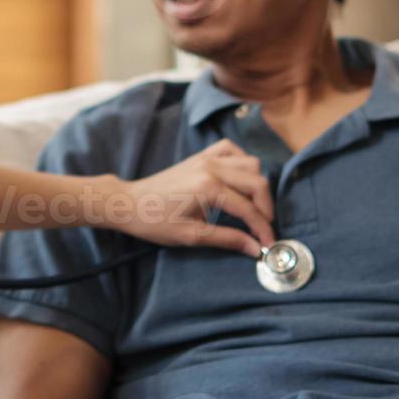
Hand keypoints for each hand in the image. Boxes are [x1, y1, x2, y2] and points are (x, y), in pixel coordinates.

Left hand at [109, 140, 275, 254]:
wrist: (129, 202)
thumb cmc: (155, 222)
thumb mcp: (191, 235)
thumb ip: (227, 239)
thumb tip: (255, 248)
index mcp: (208, 188)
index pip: (248, 208)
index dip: (263, 228)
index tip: (269, 244)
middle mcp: (211, 167)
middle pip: (256, 181)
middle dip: (266, 207)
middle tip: (264, 227)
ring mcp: (206, 158)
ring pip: (249, 162)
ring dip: (257, 185)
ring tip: (253, 207)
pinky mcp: (200, 156)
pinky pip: (231, 149)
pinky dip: (242, 162)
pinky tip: (239, 181)